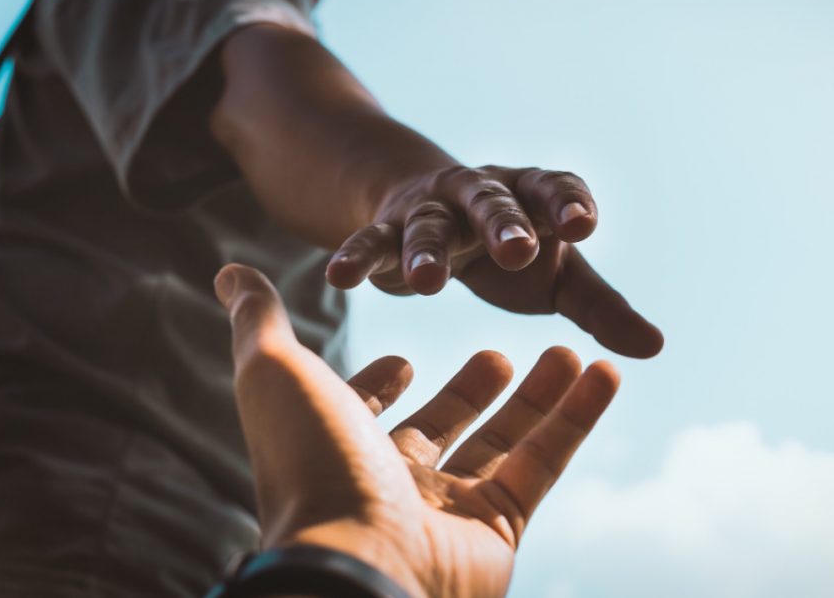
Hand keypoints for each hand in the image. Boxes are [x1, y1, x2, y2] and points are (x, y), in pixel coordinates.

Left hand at [215, 263, 620, 597]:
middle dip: (470, 391)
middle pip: (442, 425)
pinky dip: (577, 418)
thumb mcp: (277, 374)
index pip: (363, 412)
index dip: (380, 386)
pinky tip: (604, 372)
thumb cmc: (312, 465)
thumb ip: (260, 321)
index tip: (404, 360)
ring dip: (539, 396)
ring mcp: (447, 509)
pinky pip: (544, 463)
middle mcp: (391, 481)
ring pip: (504, 442)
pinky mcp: (498, 528)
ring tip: (569, 350)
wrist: (358, 563)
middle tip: (498, 354)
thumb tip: (230, 271)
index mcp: (339, 447)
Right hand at [324, 165, 663, 357]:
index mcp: (533, 198)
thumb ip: (601, 308)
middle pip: (494, 203)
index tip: (583, 225)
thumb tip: (656, 348)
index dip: (568, 204)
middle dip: (505, 224)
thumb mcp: (559, 276)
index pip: (555, 190)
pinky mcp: (387, 228)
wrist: (432, 210)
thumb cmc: (511, 249)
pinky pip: (371, 241)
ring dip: (426, 250)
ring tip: (427, 284)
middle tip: (519, 250)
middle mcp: (483, 195)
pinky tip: (339, 276)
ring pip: (429, 225)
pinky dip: (356, 257)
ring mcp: (432, 210)